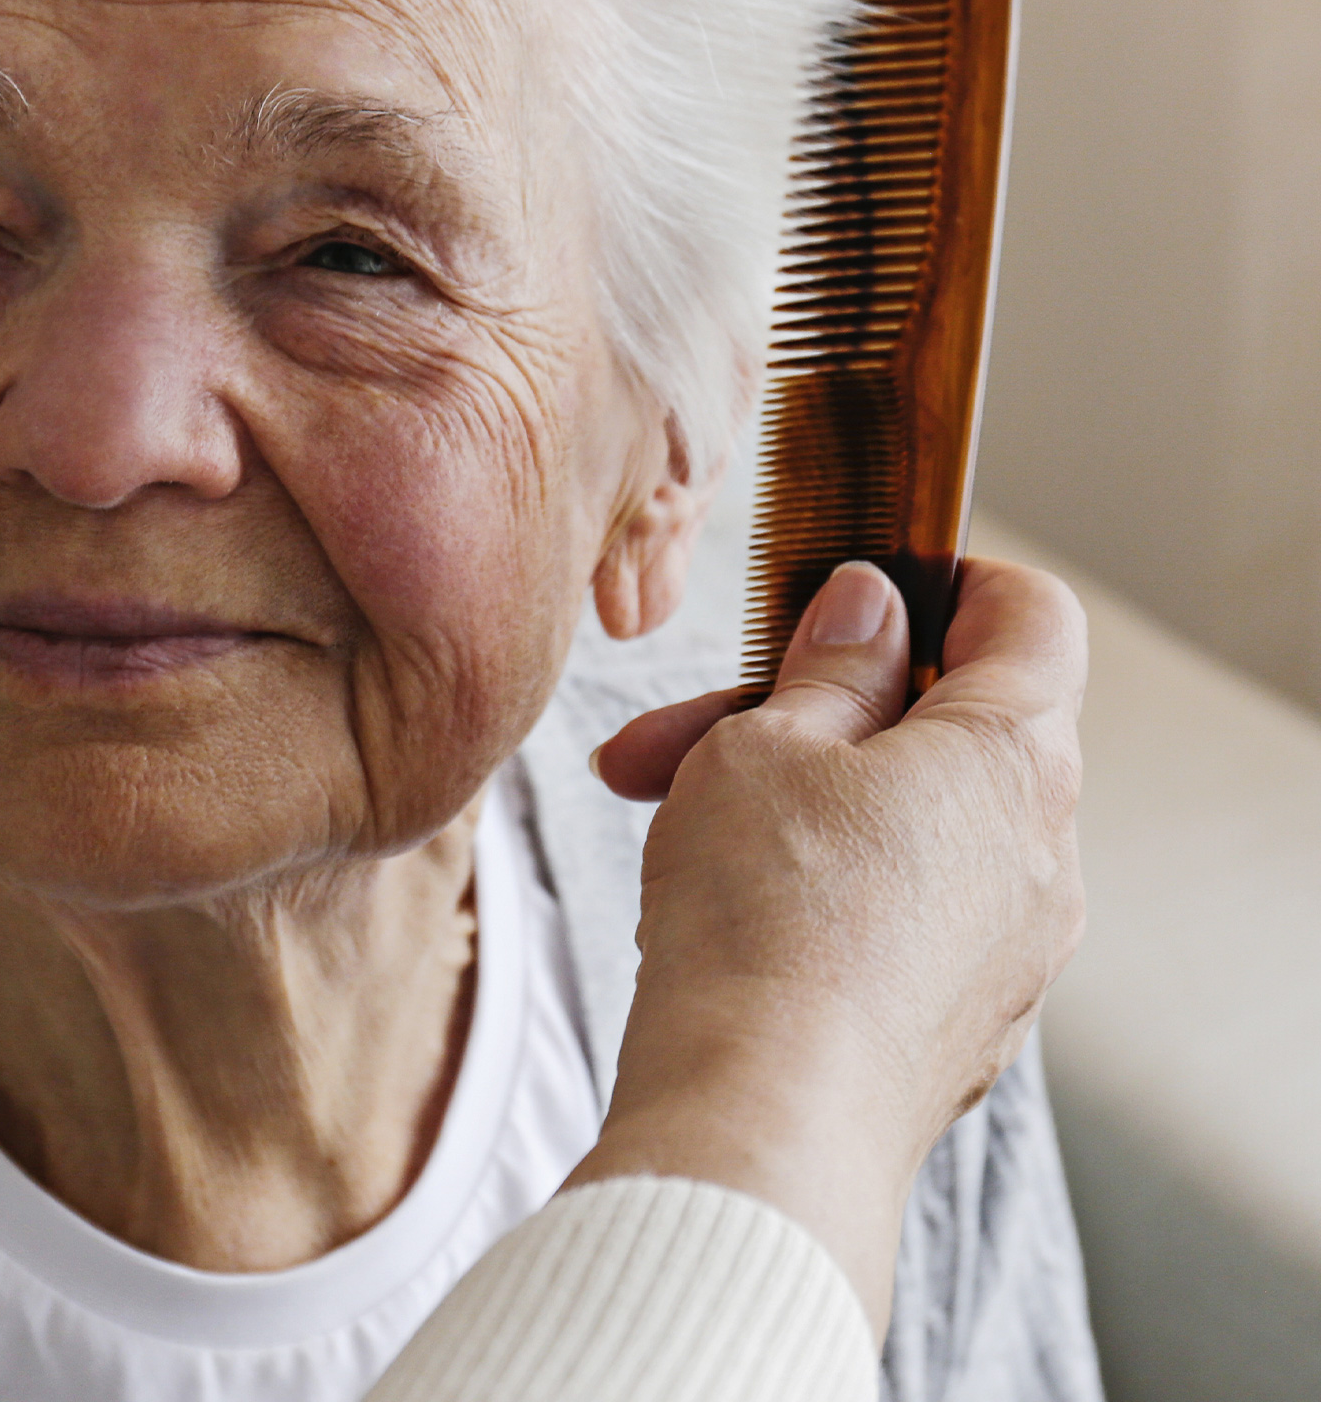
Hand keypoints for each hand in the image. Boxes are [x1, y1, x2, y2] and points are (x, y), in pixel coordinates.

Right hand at [569, 558, 1086, 1334]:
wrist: (760, 1125)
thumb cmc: (764, 915)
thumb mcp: (768, 743)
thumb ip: (831, 662)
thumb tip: (870, 607)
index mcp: (1011, 757)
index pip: (1031, 615)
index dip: (947, 579)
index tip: (857, 589)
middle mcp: (1039, 852)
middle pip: (944, 724)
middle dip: (808, 705)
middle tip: (684, 725)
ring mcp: (1010, 948)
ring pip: (908, 820)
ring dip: (795, 794)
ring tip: (665, 810)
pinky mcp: (963, 1021)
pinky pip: (904, 908)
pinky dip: (824, 879)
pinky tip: (720, 898)